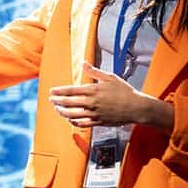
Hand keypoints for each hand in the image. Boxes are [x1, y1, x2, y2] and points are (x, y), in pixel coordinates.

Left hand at [49, 63, 172, 130]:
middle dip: (57, 101)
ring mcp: (94, 114)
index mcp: (93, 90)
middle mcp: (91, 103)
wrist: (136, 107)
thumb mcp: (110, 77)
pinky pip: (81, 124)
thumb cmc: (125, 92)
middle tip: (51, 100)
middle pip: (68, 103)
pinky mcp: (98, 122)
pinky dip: (73, 122)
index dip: (59, 91)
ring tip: (57, 109)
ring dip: (62, 112)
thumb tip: (84, 63)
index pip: (70, 90)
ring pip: (72, 114)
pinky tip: (69, 119)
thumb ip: (94, 72)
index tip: (52, 91)